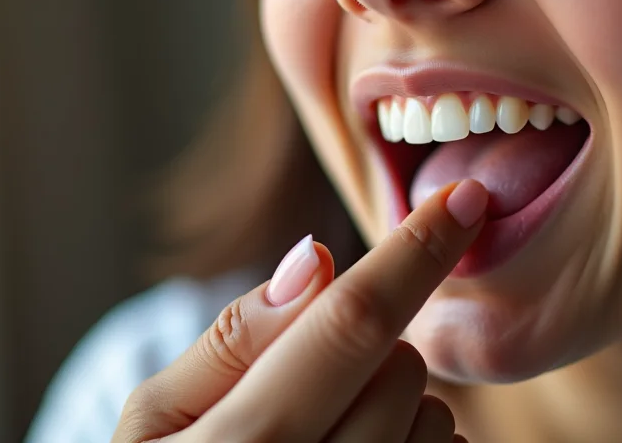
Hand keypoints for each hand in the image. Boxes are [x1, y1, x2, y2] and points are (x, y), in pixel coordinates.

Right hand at [113, 179, 488, 442]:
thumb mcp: (154, 423)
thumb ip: (232, 342)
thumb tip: (318, 259)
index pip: (345, 326)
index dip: (412, 254)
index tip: (467, 202)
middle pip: (402, 370)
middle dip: (371, 354)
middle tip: (308, 388)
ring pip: (437, 425)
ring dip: (398, 410)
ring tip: (326, 440)